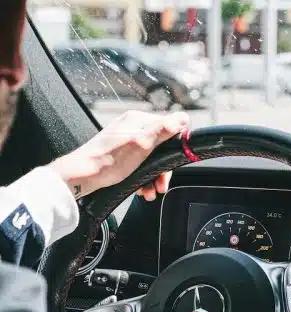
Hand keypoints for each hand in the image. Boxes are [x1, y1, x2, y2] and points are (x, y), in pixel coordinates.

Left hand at [49, 110, 189, 200]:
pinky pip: (140, 165)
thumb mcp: (141, 145)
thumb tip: (183, 118)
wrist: (81, 176)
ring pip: (151, 159)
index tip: (173, 166)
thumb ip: (163, 130)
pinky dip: (143, 178)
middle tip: (161, 185)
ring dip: (154, 177)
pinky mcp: (120, 154)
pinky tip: (141, 189)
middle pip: (161, 147)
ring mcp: (125, 141)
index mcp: (138, 120)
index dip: (174, 150)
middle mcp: (132, 127)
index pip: (169, 129)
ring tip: (150, 191)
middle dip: (162, 169)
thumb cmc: (108, 160)